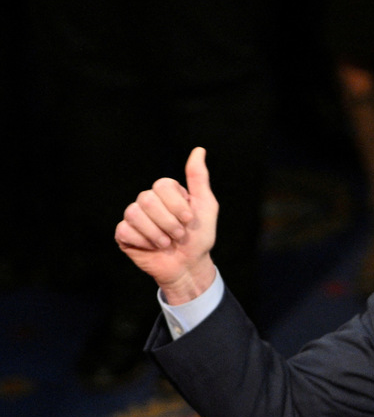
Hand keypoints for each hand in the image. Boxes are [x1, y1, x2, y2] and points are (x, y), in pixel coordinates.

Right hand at [114, 147, 218, 303]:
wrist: (189, 266)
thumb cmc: (199, 237)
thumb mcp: (206, 206)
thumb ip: (199, 178)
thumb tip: (199, 150)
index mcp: (166, 192)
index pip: (162, 185)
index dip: (177, 205)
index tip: (190, 220)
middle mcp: (148, 200)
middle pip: (147, 199)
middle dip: (169, 222)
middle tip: (179, 235)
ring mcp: (134, 216)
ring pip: (135, 213)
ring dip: (157, 233)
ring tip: (167, 243)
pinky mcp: (124, 234)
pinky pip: (126, 230)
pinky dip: (144, 242)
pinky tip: (153, 247)